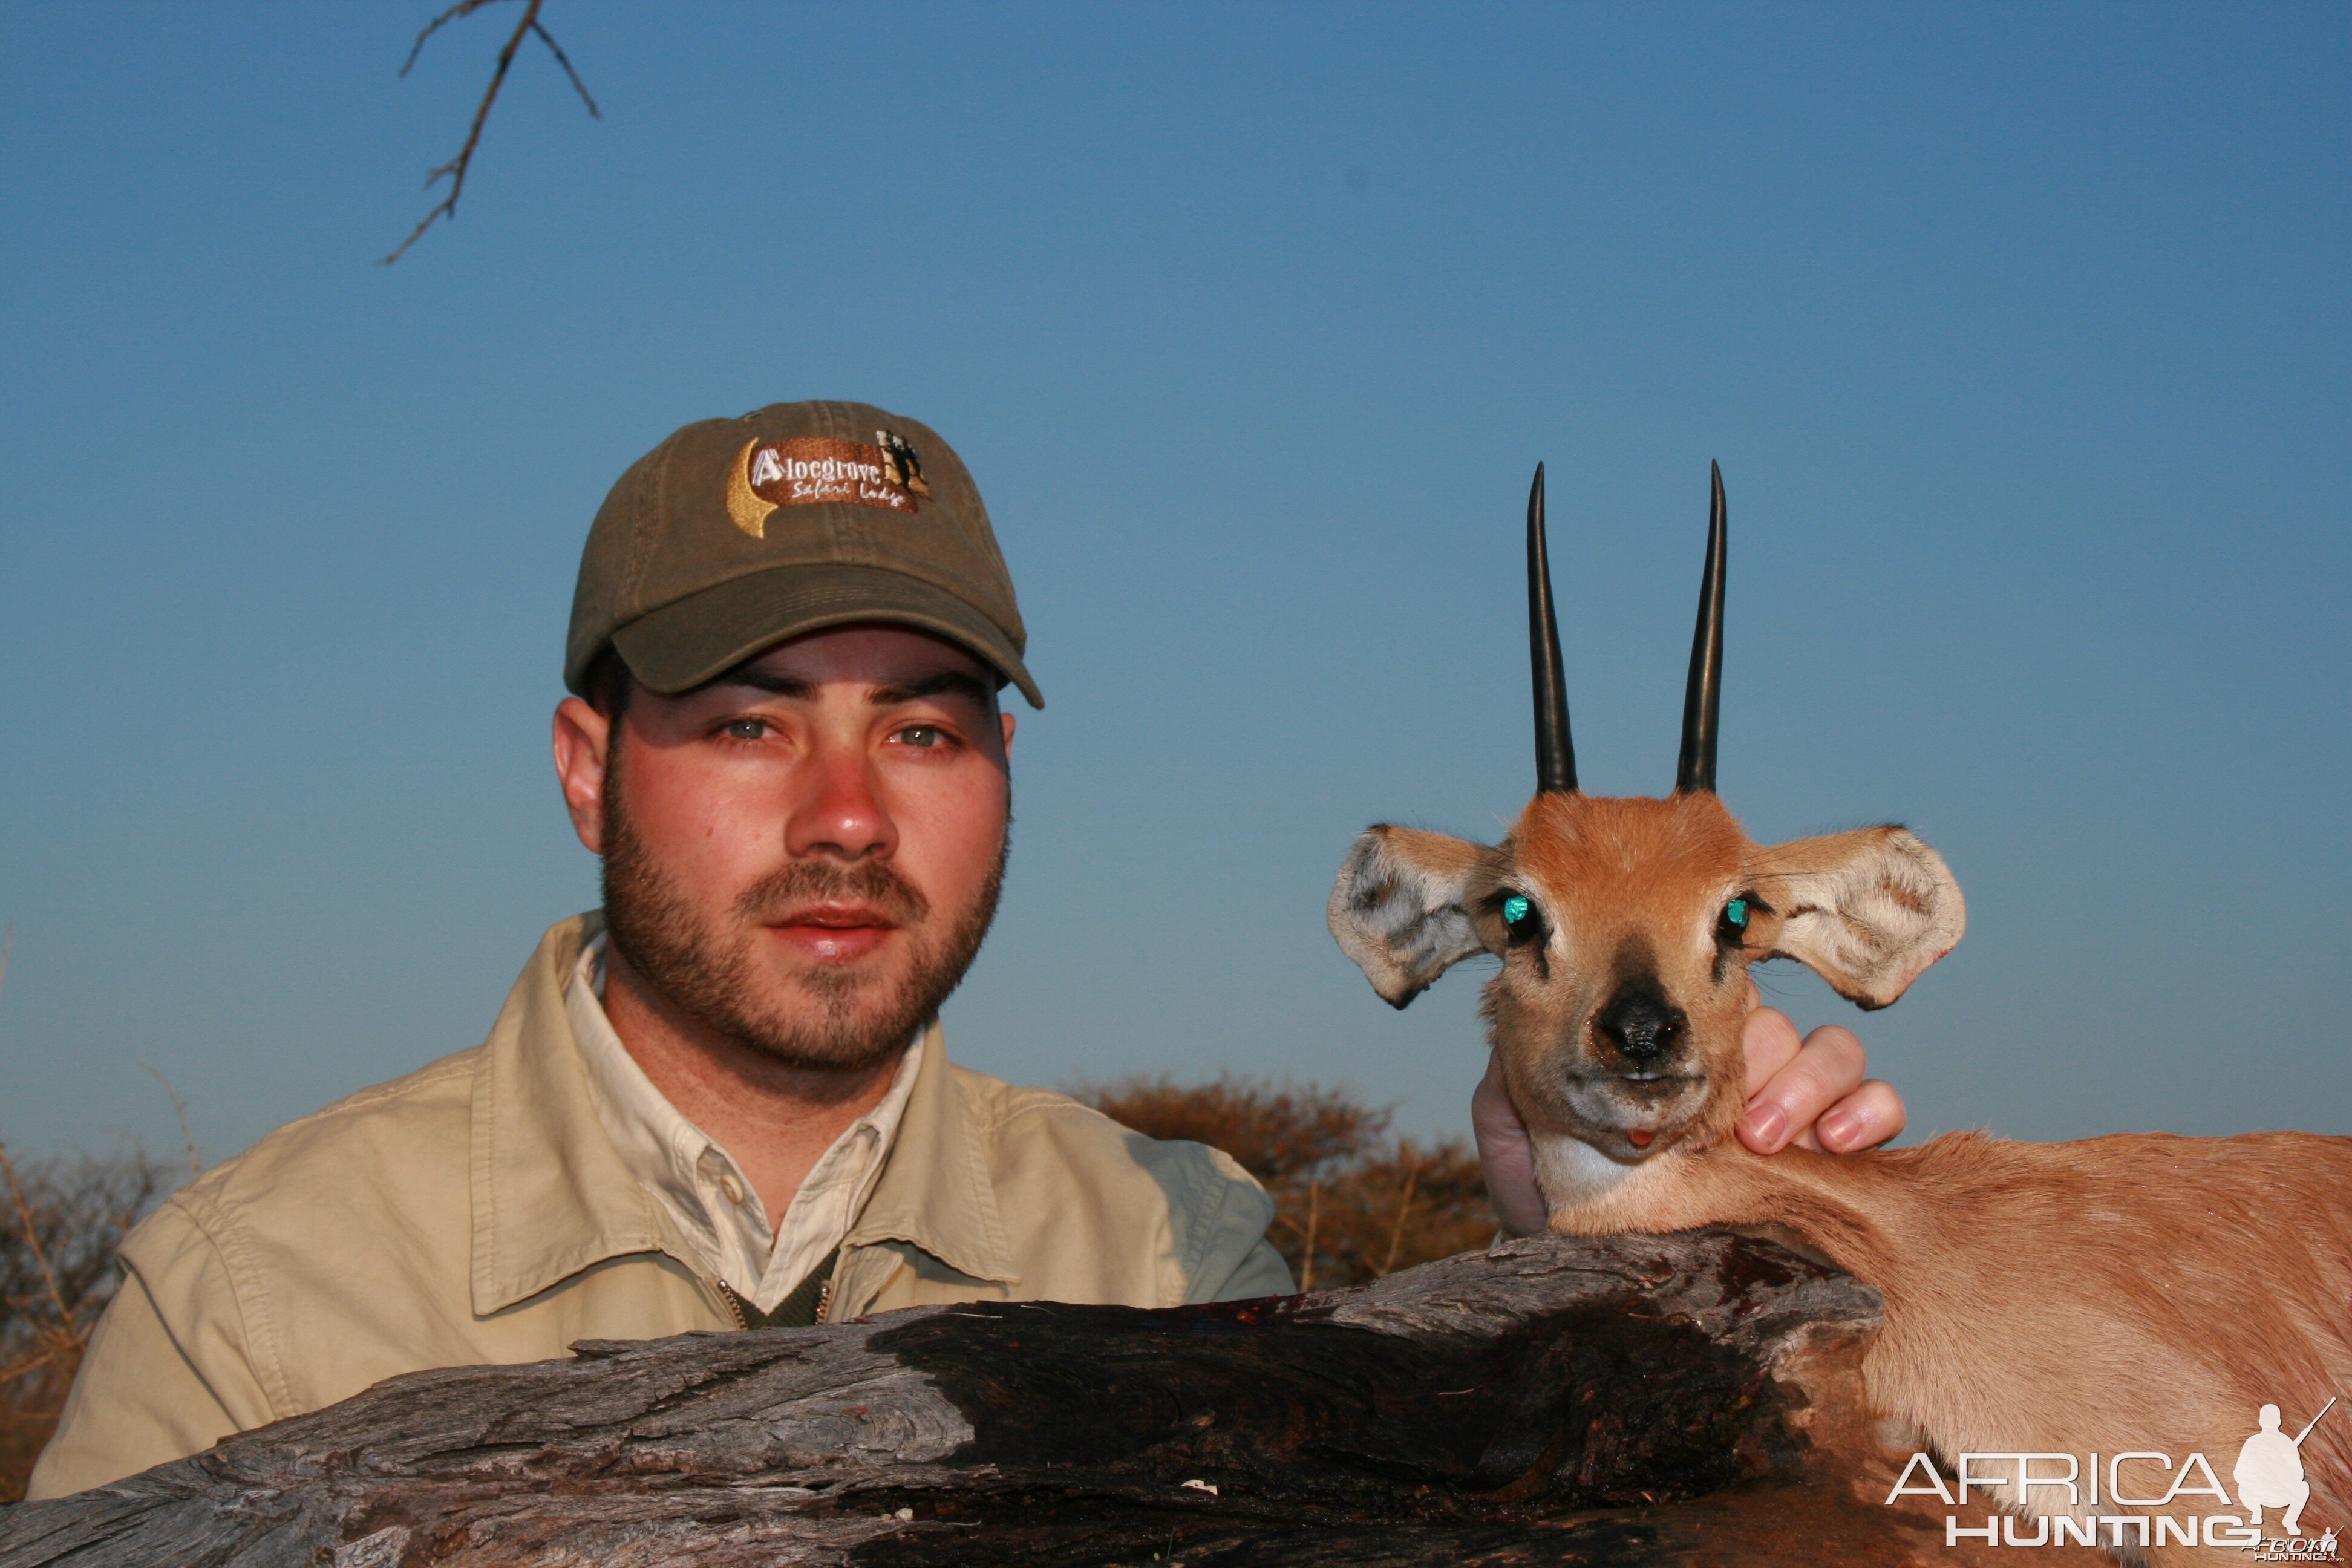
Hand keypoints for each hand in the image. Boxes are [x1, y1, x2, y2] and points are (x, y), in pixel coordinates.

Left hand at [1472, 980, 1907, 1235]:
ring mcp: (1801, 1115)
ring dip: (1815, 1080)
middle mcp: (1743, 1084)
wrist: (1632, 1313)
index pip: (1710, 1008)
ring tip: (1775, 1142)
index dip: (1711, 1014)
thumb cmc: (1581, 1237)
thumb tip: (1503, 1046)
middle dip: (1766, 1059)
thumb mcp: (1526, 1174)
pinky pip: (1885, 1101)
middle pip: (1776, 1024)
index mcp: (1680, 1076)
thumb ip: (1506, 1108)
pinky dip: (1872, 1110)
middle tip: (1742, 1128)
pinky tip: (1839, 1148)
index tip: (1695, 1058)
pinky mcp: (1852, 1156)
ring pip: (1833, 1050)